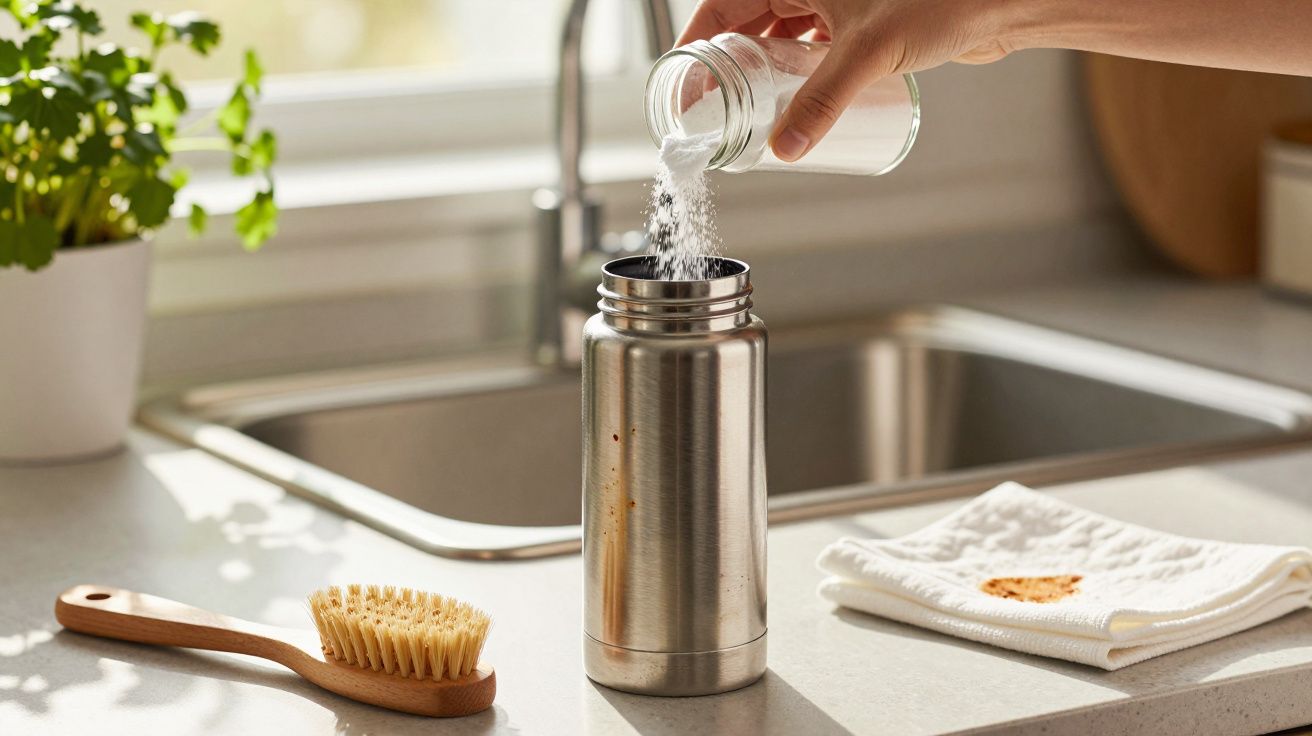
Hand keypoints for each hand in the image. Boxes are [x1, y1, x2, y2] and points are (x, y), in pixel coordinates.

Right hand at [678, 0, 1025, 161]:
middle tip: (717, 107)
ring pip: (781, 30)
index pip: (725, 1)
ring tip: (751, 110)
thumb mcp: (868, 53)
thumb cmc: (941, 1)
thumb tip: (785, 148)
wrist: (1001, 1)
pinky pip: (812, 41)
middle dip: (730, 63)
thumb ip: (821, 102)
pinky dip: (798, 67)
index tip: (687, 81)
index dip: (699, 41)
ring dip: (765, 68)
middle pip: (749, 18)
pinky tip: (795, 97)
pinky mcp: (860, 16)